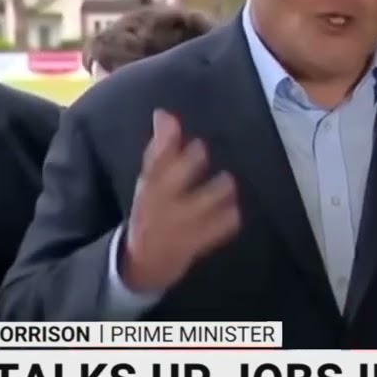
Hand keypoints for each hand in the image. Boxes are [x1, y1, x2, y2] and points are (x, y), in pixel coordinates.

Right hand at [120, 110, 239, 291]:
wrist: (143, 263)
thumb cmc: (151, 211)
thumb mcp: (150, 181)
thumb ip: (161, 147)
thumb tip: (163, 113)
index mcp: (149, 186)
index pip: (154, 159)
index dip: (166, 140)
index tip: (180, 129)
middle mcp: (160, 203)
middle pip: (175, 175)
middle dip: (192, 160)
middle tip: (203, 153)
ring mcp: (178, 224)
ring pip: (204, 200)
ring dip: (219, 188)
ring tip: (227, 183)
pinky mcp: (195, 242)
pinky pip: (219, 226)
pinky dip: (229, 217)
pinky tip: (233, 210)